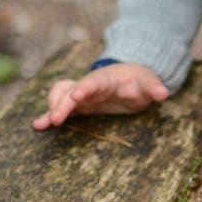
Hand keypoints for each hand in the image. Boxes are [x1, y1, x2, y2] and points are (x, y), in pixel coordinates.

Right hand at [32, 63, 169, 128]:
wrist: (129, 75)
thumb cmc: (138, 79)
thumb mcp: (148, 82)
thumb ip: (154, 87)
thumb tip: (163, 94)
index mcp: (106, 79)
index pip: (93, 82)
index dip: (85, 88)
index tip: (76, 96)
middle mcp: (89, 85)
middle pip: (71, 90)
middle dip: (62, 103)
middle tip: (56, 119)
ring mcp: (81, 93)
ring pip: (60, 95)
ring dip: (52, 107)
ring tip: (43, 123)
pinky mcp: (77, 104)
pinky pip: (59, 106)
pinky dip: (49, 115)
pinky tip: (38, 126)